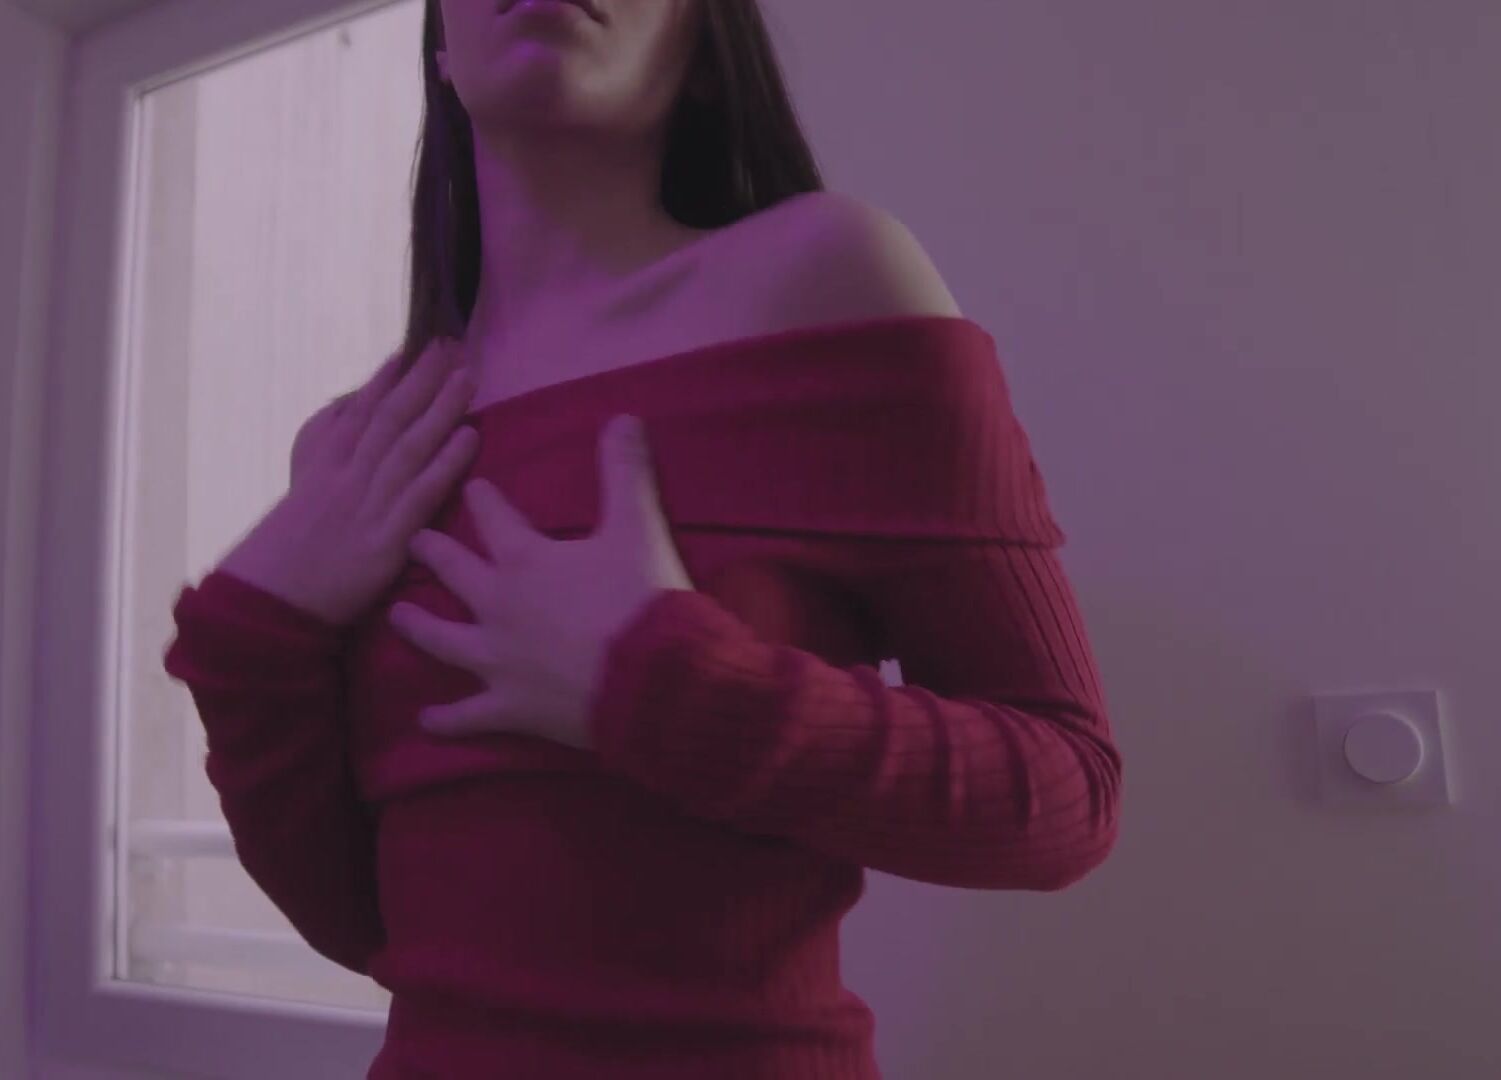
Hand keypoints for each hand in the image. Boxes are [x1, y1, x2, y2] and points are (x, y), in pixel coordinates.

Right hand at [216, 338, 478, 627]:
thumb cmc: (290, 544)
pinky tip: (470, 437)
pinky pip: (422, 493)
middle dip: (423, 378)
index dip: (392, 376)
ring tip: (467, 377)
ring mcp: (369, 502)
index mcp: (326, 459)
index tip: (417, 346)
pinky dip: (447, 462)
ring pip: (410, 445)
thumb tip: (349, 401)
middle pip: (391, 416)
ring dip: (442, 408)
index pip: (364, 408)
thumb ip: (325, 439)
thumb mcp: (302, 479)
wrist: (272, 596)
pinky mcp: (387, 537)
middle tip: (451, 345)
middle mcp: (348, 473)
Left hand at [387, 414, 694, 751]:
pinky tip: (426, 721)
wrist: (651, 679)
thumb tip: (623, 415)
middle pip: (454, 573)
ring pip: (443, 640)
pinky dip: (446, 720)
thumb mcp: (637, 528)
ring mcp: (497, 660)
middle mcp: (498, 606)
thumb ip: (625, 472)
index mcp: (526, 560)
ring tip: (394, 616)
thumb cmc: (641, 600)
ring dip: (418, 628)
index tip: (469, 487)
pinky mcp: (509, 707)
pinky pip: (467, 716)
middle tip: (410, 540)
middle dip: (431, 553)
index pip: (494, 518)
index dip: (482, 500)